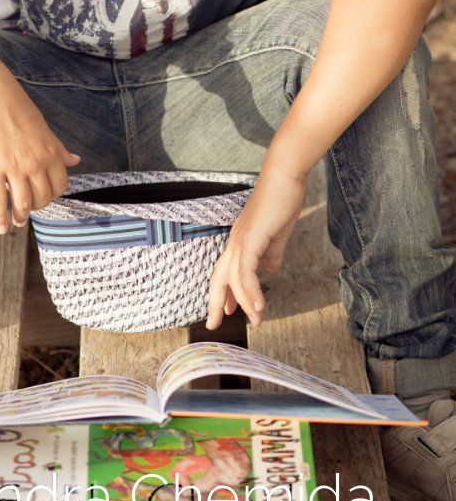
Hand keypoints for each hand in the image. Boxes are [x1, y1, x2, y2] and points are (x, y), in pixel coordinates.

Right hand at [0, 62, 80, 233]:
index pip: (60, 184)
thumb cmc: (14, 106)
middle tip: (30, 210)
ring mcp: (14, 167)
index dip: (53, 195)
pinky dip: (0, 219)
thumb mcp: (43, 127)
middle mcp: (35, 162)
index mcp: (50, 151)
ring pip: (23, 203)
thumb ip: (58, 148)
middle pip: (43, 197)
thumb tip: (76, 160)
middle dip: (38, 207)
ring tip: (18, 222)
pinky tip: (1, 228)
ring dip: (22, 216)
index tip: (46, 197)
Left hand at [205, 163, 306, 329]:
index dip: (224, 293)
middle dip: (215, 303)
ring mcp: (241, 240)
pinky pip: (246, 270)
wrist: (285, 176)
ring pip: (234, 279)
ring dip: (244, 303)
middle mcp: (235, 242)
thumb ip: (272, 253)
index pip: (226, 272)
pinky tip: (258, 304)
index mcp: (240, 242)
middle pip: (219, 278)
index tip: (225, 313)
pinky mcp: (251, 238)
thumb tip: (271, 271)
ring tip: (256, 320)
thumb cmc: (282, 200)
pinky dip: (250, 290)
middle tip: (214, 325)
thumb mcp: (278, 234)